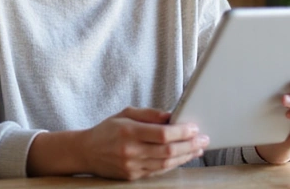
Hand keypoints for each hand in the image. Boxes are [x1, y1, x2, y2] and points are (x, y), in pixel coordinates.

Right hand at [78, 107, 207, 179]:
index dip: (182, 132)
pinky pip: (158, 171)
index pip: (162, 134)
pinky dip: (173, 164)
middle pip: (168, 151)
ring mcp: (132, 166)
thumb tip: (172, 116)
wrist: (86, 152)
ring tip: (198, 149)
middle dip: (190, 145)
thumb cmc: (107, 129)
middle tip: (204, 139)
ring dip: (185, 156)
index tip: (194, 127)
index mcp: (129, 131)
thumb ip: (150, 114)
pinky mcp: (132, 176)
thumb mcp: (126, 113)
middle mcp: (131, 150)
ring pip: (165, 163)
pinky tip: (183, 157)